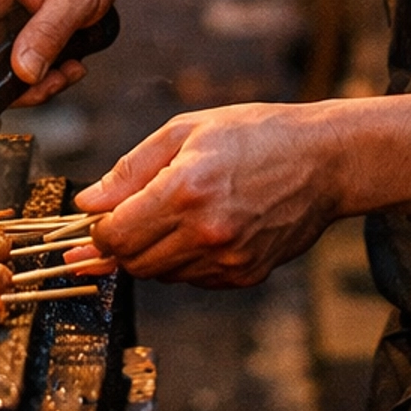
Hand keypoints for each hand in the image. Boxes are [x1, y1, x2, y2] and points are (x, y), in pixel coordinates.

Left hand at [72, 103, 346, 286]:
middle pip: (134, 262)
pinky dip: (185, 260)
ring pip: (162, 275)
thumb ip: (130, 169)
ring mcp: (228, 259)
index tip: (100, 218)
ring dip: (153, 252)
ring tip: (176, 214)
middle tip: (131, 217)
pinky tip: (202, 228)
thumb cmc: (255, 134)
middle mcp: (206, 232)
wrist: (323, 160)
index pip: (115, 235)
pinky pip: (194, 279)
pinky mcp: (246, 275)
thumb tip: (87, 202)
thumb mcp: (185, 131)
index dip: (98, 231)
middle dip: (121, 244)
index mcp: (185, 190)